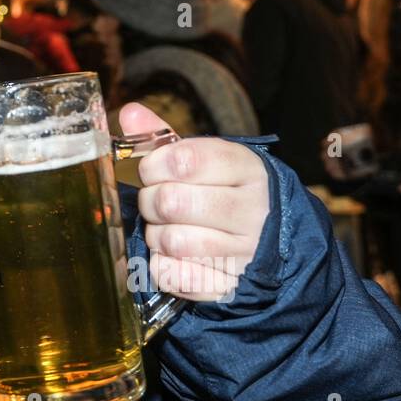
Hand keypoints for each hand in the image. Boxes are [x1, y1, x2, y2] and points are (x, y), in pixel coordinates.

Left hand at [119, 102, 268, 302]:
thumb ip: (164, 138)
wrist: (271, 242)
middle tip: (158, 203)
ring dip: (156, 236)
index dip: (154, 165)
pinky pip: (173, 275)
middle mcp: (253, 211)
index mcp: (248, 169)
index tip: (154, 171)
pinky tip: (175, 258)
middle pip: (170, 202)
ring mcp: (245, 253)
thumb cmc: (226, 192)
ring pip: (171, 241)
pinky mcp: (230, 287)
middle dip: (150, 202)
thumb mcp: (206, 159)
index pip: (185, 160)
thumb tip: (130, 113)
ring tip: (169, 229)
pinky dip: (163, 267)